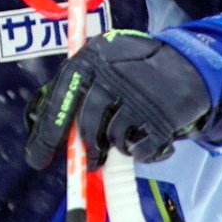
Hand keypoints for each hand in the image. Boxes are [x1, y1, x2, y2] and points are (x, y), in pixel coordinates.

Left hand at [24, 31, 209, 169]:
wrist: (185, 62)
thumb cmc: (131, 68)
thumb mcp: (101, 61)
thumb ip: (75, 88)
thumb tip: (41, 128)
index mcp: (91, 58)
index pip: (60, 101)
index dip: (46, 134)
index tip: (37, 159)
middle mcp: (112, 75)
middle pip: (87, 126)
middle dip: (85, 151)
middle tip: (89, 163)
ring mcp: (139, 96)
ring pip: (114, 140)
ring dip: (117, 146)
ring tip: (126, 134)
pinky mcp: (162, 117)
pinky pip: (140, 151)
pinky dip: (142, 152)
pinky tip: (146, 137)